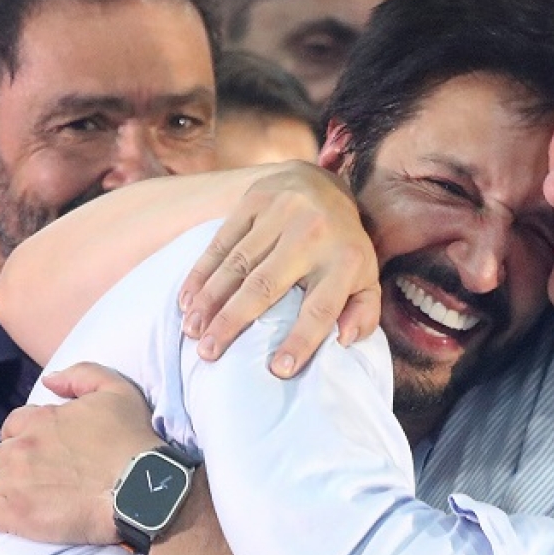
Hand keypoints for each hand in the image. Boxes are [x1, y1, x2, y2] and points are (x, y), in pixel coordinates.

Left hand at [0, 363, 158, 545]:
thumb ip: (82, 375)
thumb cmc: (133, 440)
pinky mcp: (14, 515)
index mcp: (40, 419)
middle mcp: (20, 448)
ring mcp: (14, 483)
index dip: (23, 437)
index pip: (13, 426)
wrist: (141, 488)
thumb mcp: (119, 390)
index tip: (38, 450)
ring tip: (14, 504)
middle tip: (32, 480)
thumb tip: (49, 381)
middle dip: (10, 467)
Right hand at [178, 162, 378, 377]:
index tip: (277, 370)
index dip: (300, 340)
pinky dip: (201, 273)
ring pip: (237, 265)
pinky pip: (221, 242)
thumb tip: (343, 339)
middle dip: (233, 323)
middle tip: (208, 354)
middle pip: (265, 287)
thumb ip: (364, 312)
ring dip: (209, 301)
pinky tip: (187, 301)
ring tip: (192, 332)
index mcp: (344, 261)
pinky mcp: (253, 200)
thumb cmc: (343, 248)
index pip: (320, 308)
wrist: (324, 184)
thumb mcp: (366, 279)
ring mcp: (281, 214)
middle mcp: (312, 235)